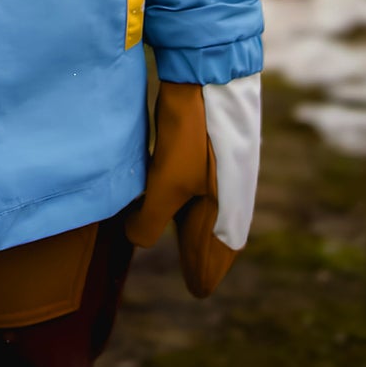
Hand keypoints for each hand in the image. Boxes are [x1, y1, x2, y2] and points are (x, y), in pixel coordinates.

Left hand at [124, 74, 259, 297]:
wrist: (205, 76)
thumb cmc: (191, 133)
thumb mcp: (167, 182)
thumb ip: (150, 220)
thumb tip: (136, 238)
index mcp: (226, 211)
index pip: (217, 256)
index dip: (205, 273)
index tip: (198, 290)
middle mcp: (229, 195)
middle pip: (215, 236)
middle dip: (204, 255)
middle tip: (197, 277)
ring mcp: (220, 172)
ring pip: (206, 209)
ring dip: (192, 224)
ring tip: (180, 237)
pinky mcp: (208, 151)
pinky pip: (198, 187)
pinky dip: (186, 199)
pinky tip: (171, 194)